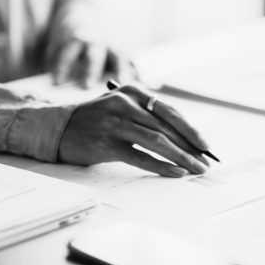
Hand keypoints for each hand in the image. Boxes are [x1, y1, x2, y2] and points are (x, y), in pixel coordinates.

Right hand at [45, 5, 135, 87]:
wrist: (79, 12)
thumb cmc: (99, 43)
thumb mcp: (113, 50)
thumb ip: (125, 67)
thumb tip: (140, 81)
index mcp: (109, 45)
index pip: (118, 56)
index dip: (121, 69)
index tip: (122, 82)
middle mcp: (93, 41)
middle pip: (93, 55)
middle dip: (90, 70)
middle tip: (87, 85)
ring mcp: (74, 40)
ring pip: (68, 52)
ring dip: (63, 66)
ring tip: (58, 80)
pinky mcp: (58, 40)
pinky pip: (53, 52)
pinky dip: (51, 63)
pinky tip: (48, 76)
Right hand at [58, 84, 210, 176]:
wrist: (58, 128)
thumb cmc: (93, 119)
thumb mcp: (118, 106)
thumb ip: (144, 114)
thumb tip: (180, 135)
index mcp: (130, 91)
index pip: (169, 111)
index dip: (190, 129)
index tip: (204, 144)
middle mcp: (124, 104)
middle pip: (167, 126)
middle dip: (191, 145)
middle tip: (206, 160)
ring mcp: (114, 124)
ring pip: (158, 141)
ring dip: (182, 157)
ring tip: (196, 168)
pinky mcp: (106, 144)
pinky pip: (140, 157)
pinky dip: (161, 166)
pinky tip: (176, 172)